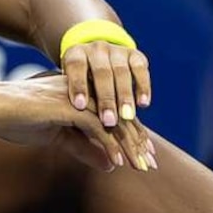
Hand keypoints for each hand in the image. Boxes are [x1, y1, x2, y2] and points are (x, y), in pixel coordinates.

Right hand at [0, 71, 146, 172]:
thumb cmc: (20, 119)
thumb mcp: (59, 137)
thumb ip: (84, 147)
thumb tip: (111, 165)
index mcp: (82, 96)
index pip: (115, 116)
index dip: (132, 135)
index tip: (146, 156)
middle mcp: (83, 93)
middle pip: (119, 117)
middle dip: (137, 142)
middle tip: (150, 164)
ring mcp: (76, 97)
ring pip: (112, 121)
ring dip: (128, 145)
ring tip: (140, 166)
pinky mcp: (66, 106)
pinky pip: (96, 126)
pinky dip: (109, 144)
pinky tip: (117, 160)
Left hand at [58, 26, 153, 147]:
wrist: (95, 56)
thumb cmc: (77, 88)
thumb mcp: (69, 95)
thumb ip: (75, 118)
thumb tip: (101, 162)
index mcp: (75, 55)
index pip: (75, 67)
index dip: (77, 85)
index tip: (80, 107)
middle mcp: (95, 49)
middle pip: (101, 73)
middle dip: (106, 98)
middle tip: (109, 121)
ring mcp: (116, 51)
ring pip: (121, 72)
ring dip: (125, 96)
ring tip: (127, 118)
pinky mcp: (134, 55)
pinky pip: (140, 68)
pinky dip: (142, 86)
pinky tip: (143, 104)